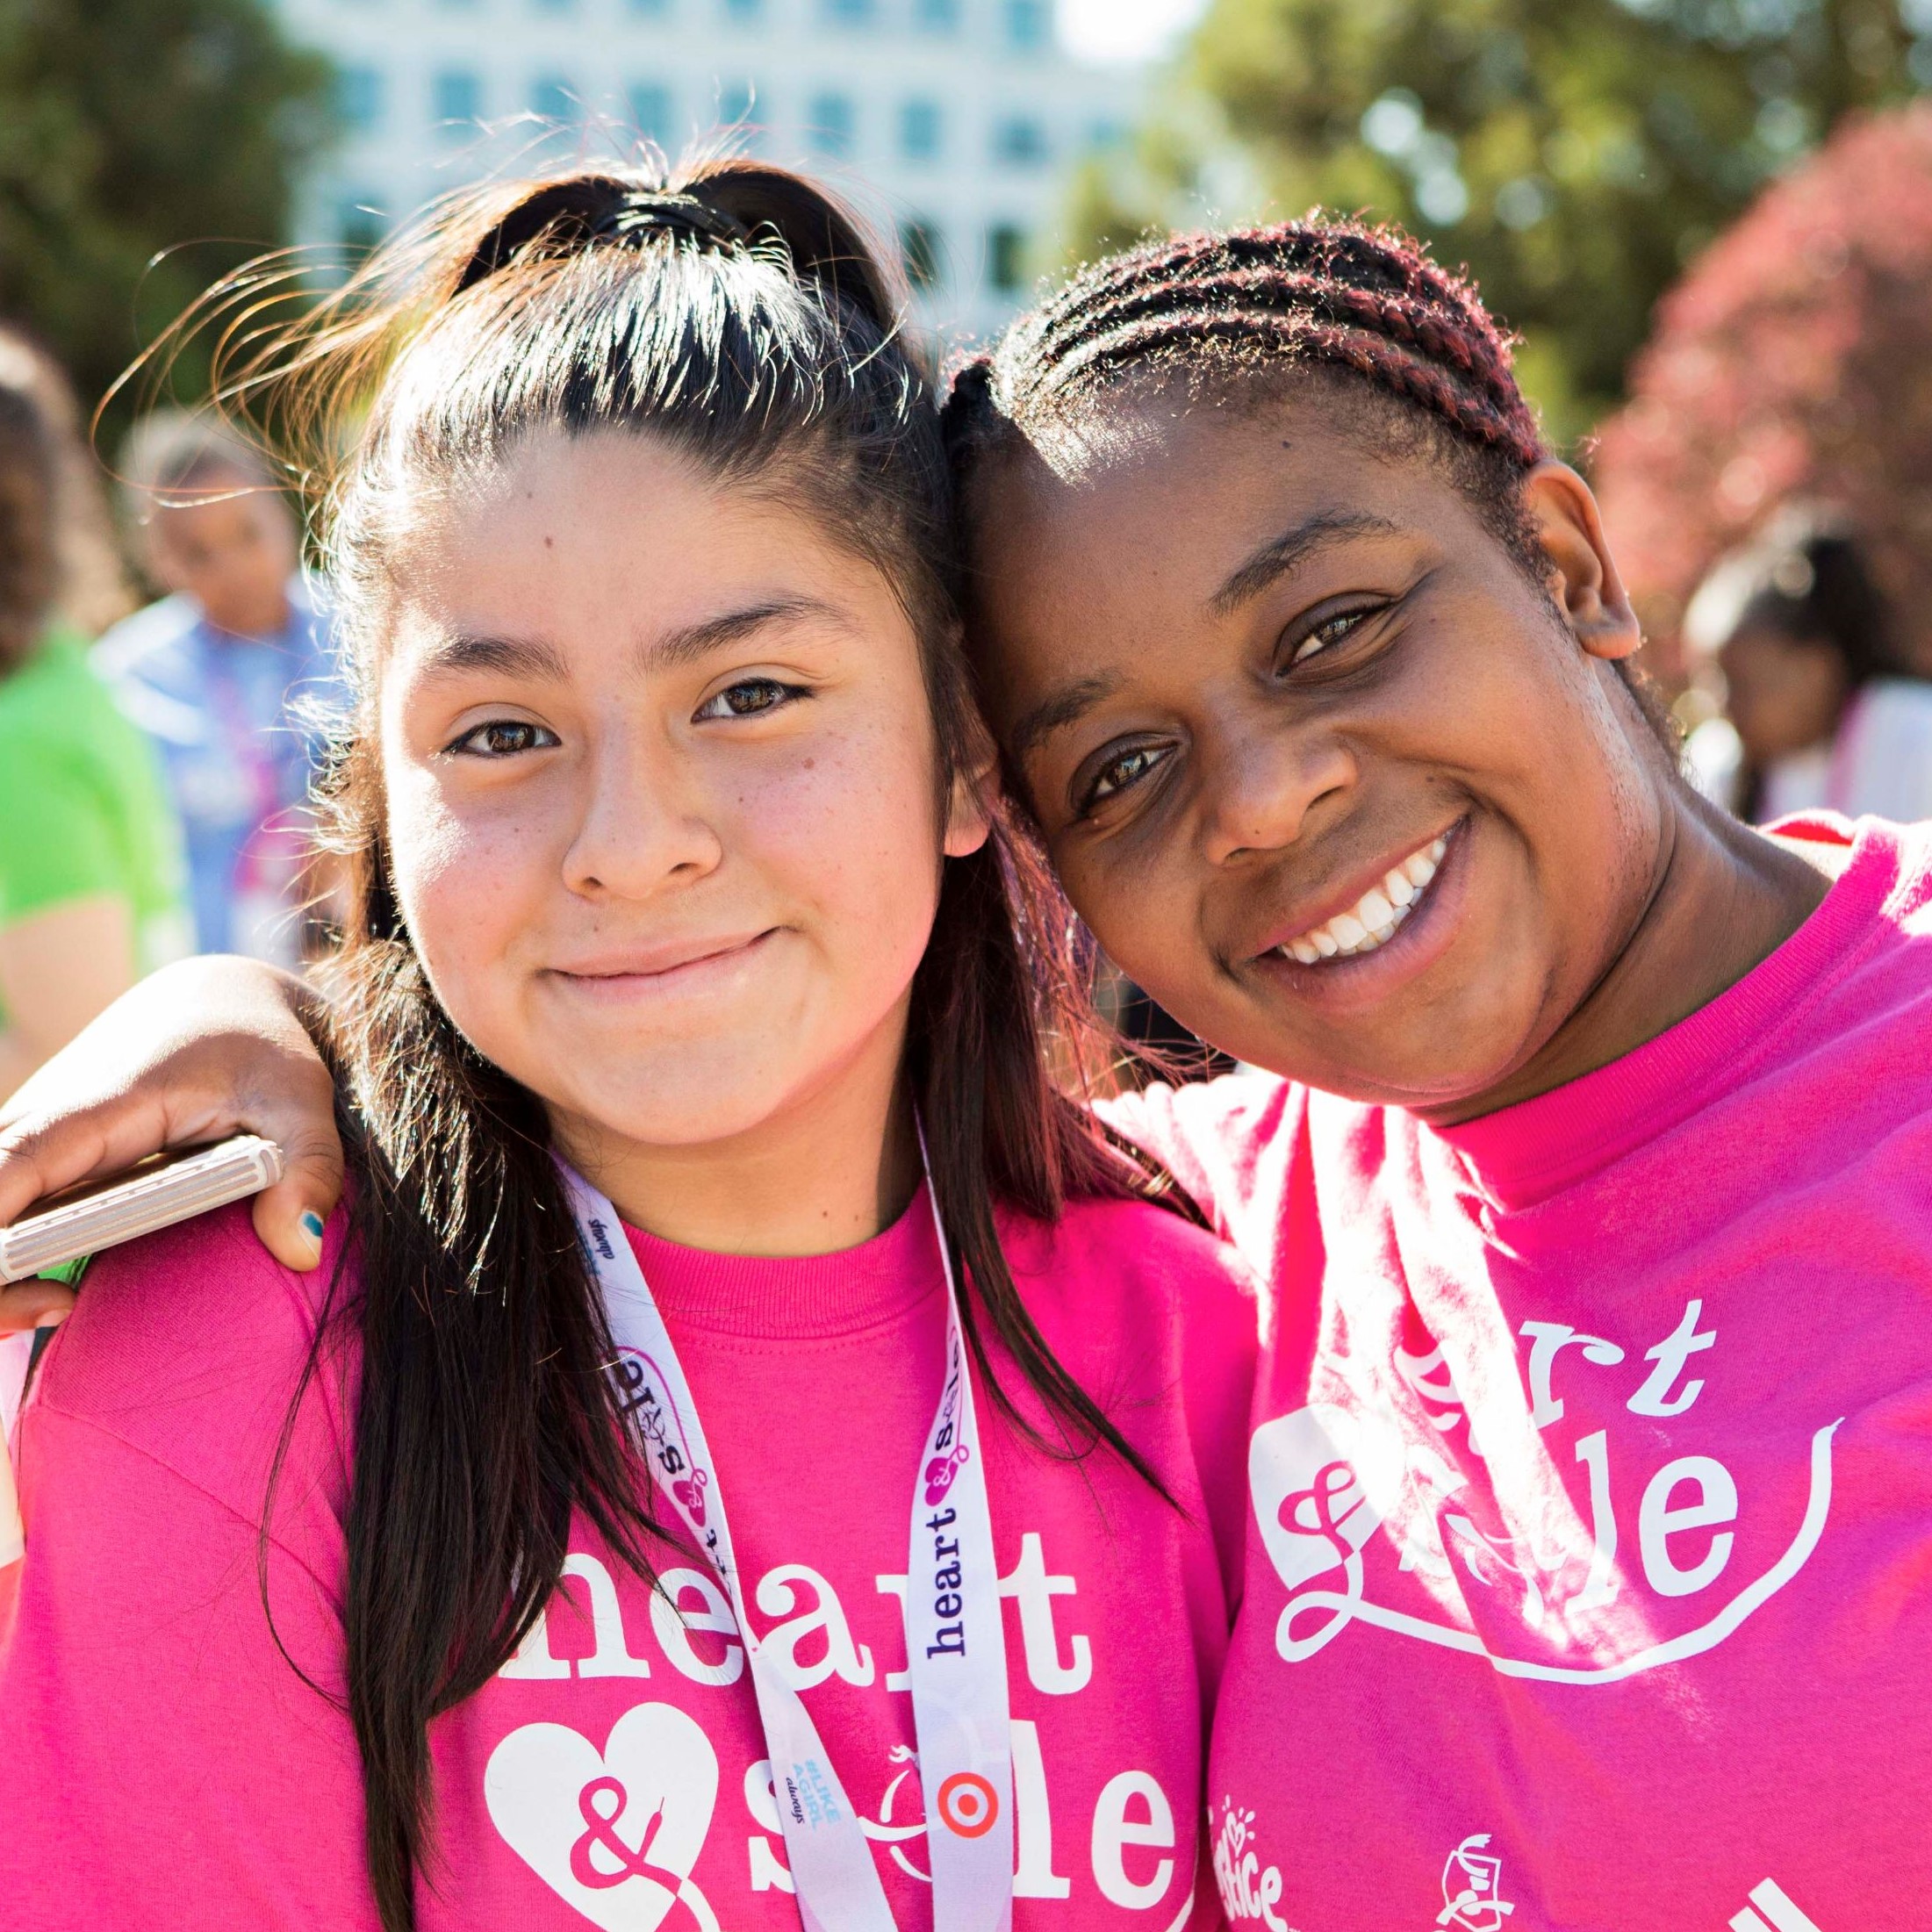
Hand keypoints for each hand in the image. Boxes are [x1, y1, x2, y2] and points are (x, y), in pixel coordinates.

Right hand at [0, 955, 343, 1332]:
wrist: (227, 1001)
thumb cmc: (264, 1048)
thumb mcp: (303, 1102)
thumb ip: (309, 1170)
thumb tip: (302, 1248)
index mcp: (105, 1102)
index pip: (15, 1160)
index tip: (25, 1278)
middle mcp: (49, 1114)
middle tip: (52, 1307)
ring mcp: (35, 1132)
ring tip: (55, 1305)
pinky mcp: (39, 1150)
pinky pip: (0, 1201)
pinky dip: (5, 1250)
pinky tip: (52, 1293)